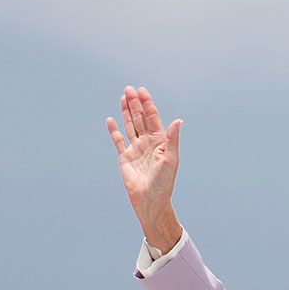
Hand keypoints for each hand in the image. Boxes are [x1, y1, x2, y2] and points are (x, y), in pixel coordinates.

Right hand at [105, 85, 183, 247]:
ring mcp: (136, 149)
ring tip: (122, 97)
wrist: (150, 200)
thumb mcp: (171, 158)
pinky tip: (110, 119)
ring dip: (126, 112)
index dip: (148, 104)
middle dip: (135, 104)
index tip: (142, 91)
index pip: (153, 118)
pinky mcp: (124, 157)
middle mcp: (148, 143)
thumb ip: (172, 139)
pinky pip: (118, 141)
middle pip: (140, 118)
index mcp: (161, 141)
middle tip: (129, 89)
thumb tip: (178, 120)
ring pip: (130, 126)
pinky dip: (114, 130)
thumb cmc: (164, 181)